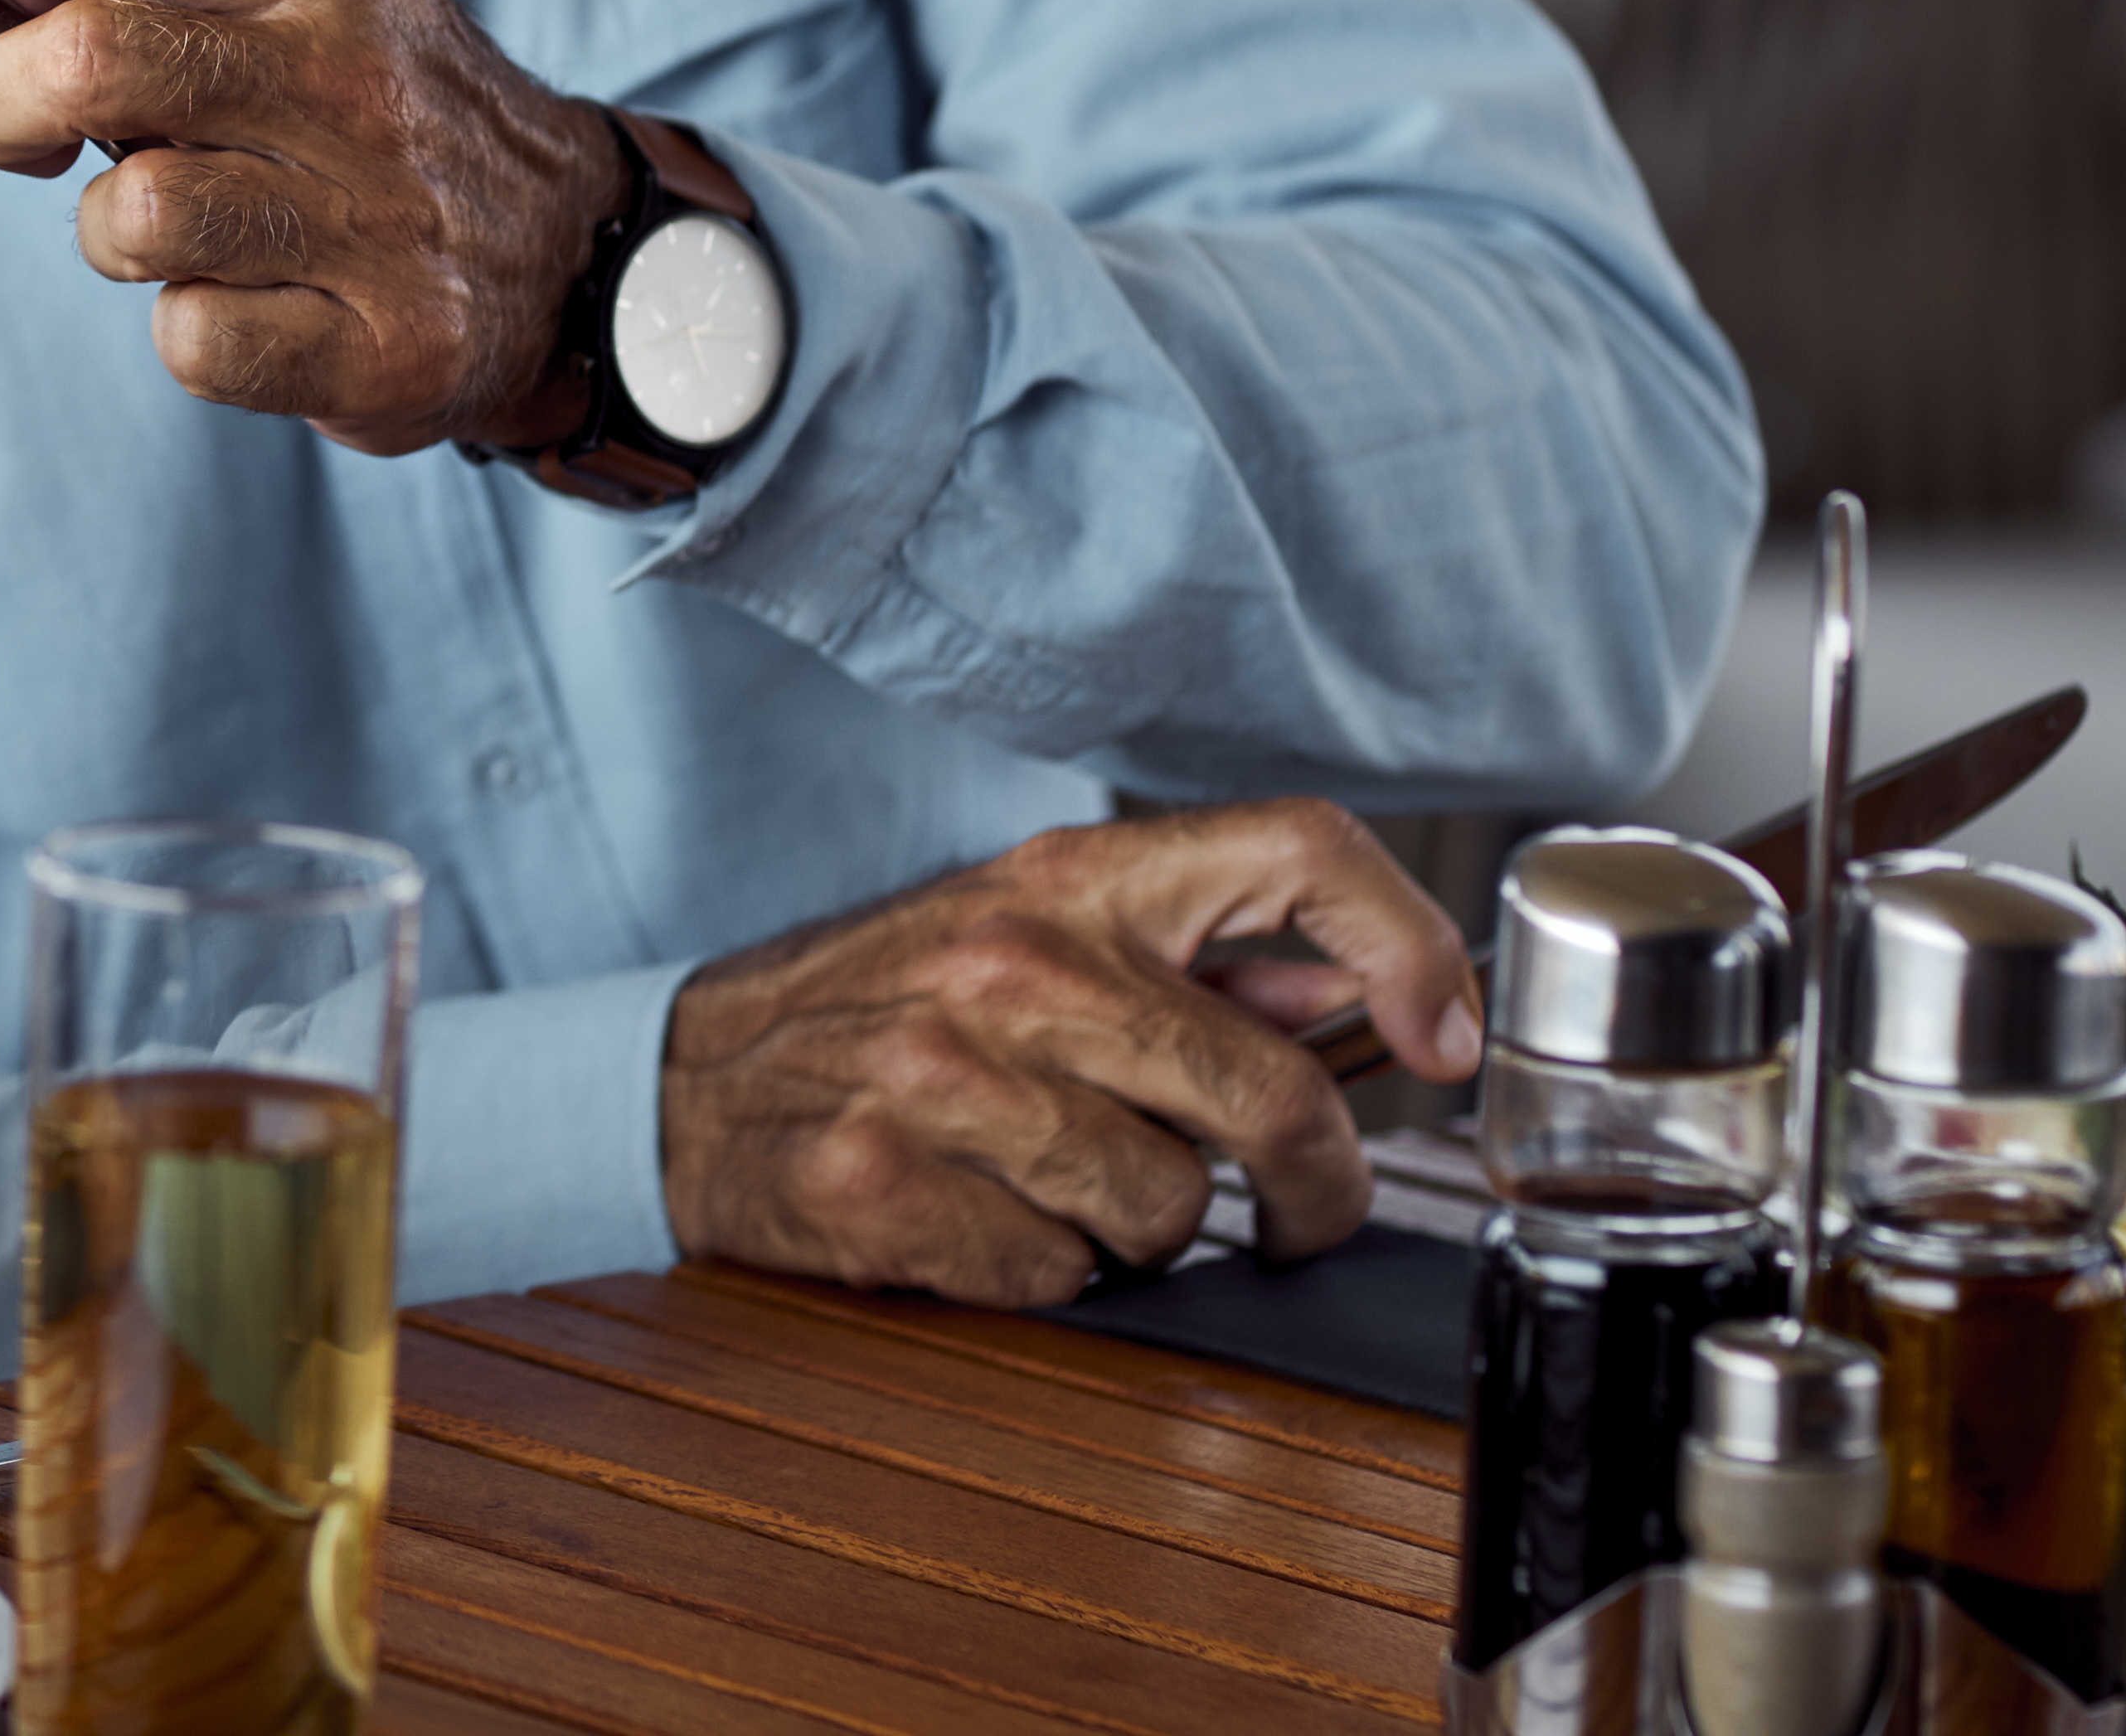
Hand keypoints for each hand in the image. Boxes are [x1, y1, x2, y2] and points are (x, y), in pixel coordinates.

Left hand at [0, 0, 630, 456]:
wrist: (572, 245)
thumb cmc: (361, 107)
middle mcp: (337, 66)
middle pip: (89, 56)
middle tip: (15, 132)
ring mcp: (367, 209)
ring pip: (131, 215)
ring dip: (102, 229)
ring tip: (165, 222)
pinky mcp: (381, 341)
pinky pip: (195, 342)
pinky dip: (184, 330)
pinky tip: (245, 302)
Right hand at [658, 799, 1489, 1302]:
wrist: (684, 1079)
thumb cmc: (884, 1008)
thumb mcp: (1031, 931)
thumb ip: (1197, 955)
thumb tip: (1386, 993)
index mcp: (1065, 879)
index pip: (1294, 847)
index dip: (1410, 939)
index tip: (1441, 1037)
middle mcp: (1011, 960)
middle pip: (1266, 1089)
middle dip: (1317, 1185)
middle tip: (1299, 1212)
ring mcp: (942, 1074)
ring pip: (1170, 1208)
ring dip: (1142, 1230)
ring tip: (1058, 1185)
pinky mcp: (886, 1184)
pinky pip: (1062, 1278)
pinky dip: (1044, 1274)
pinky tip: (982, 1220)